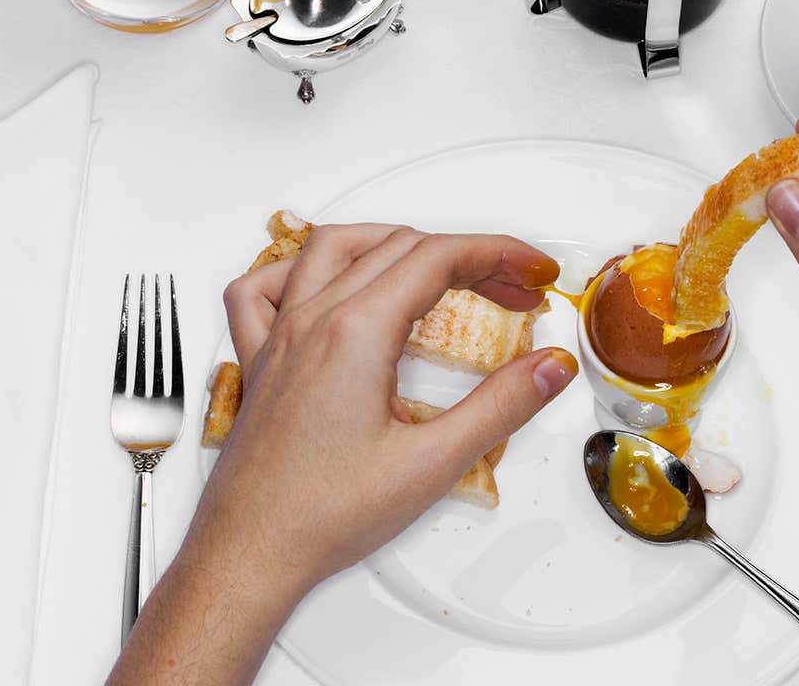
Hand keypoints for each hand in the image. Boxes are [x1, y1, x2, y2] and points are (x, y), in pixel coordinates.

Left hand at [110, 225, 576, 684]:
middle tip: (513, 288)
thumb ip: (501, 407)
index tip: (534, 270)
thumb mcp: (432, 464)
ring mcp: (280, 336)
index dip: (499, 253)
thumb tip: (549, 368)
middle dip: (468, 256)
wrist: (249, 554)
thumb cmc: (320, 516)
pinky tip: (326, 283)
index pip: (440, 257)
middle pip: (399, 247)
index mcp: (355, 334)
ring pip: (334, 248)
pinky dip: (302, 269)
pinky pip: (265, 288)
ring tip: (440, 266)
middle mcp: (313, 322)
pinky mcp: (260, 361)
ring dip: (395, 243)